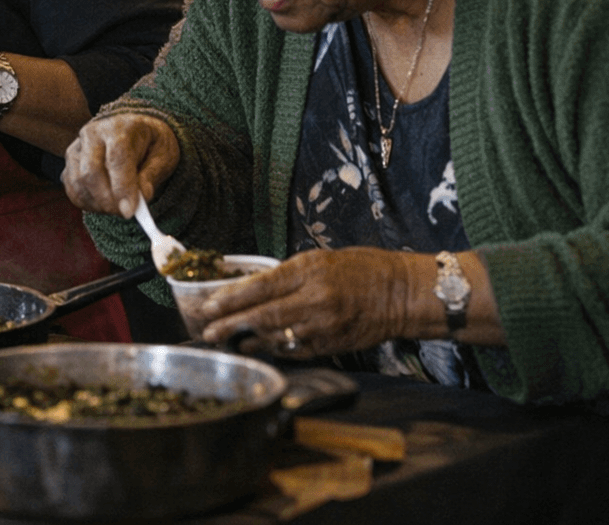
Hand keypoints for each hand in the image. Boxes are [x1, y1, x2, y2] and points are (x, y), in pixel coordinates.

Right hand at [61, 113, 179, 216]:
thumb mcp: (163, 155)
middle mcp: (92, 135)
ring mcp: (76, 149)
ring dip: (99, 204)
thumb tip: (142, 195)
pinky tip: (106, 203)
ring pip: (78, 184)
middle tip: (126, 213)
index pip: (116, 158)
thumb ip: (152, 175)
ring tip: (119, 206)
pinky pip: (73, 191)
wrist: (132, 132)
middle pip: (91, 172)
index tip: (130, 211)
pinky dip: (89, 204)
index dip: (122, 187)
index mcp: (119, 128)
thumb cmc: (150, 144)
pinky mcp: (68, 165)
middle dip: (108, 200)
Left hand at [198, 247, 412, 358]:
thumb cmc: (359, 269)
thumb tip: (251, 288)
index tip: (208, 306)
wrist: (401, 294)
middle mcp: (314, 300)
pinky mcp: (331, 345)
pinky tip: (255, 347)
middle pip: (262, 316)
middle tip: (206, 331)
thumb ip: (286, 275)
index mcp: (309, 272)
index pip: (260, 287)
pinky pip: (294, 349)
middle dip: (229, 324)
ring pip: (275, 336)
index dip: (231, 299)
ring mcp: (323, 326)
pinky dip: (271, 348)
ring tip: (223, 340)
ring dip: (246, 339)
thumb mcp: (319, 260)